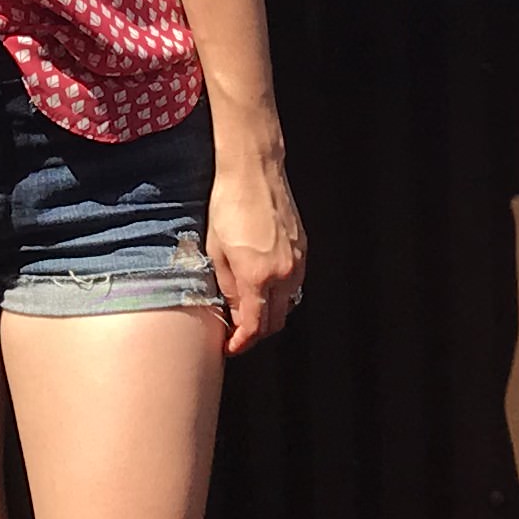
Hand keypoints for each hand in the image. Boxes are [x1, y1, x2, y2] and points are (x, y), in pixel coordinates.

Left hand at [209, 152, 305, 356]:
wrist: (254, 171)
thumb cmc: (228, 205)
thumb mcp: (215, 251)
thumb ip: (228, 288)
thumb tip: (234, 313)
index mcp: (257, 276)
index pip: (254, 327)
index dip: (241, 343)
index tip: (230, 347)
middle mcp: (283, 274)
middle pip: (275, 322)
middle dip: (256, 333)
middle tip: (236, 332)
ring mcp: (297, 262)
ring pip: (288, 305)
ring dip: (270, 313)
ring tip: (248, 308)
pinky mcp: (303, 249)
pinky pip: (294, 283)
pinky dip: (281, 293)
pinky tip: (264, 286)